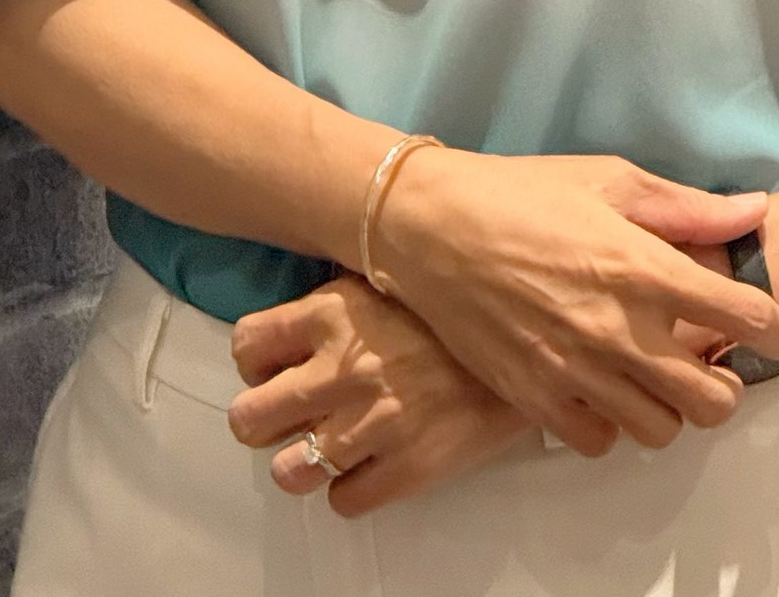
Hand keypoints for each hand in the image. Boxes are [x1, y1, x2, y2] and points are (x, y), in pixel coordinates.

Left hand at [228, 269, 535, 516]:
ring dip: (302, 462)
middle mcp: (343, 370)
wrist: (531, 338)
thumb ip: (335, 300)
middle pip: (250, 419)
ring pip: (289, 471)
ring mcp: (373, 423)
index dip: (256, 363)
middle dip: (262, 419)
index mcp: (334, 313)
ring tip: (326, 444)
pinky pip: (343, 500)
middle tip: (286, 415)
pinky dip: (350, 487)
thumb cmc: (457, 309)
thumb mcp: (389, 277)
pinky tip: (369, 462)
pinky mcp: (407, 467)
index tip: (273, 368)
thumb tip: (294, 319)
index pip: (247, 346)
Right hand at [368, 150, 778, 453]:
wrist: (430, 225)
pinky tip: (606, 389)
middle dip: (728, 385)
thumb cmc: (523, 193)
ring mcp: (576, 369)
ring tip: (659, 376)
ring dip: (672, 408)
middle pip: (711, 399)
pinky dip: (613, 424)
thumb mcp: (610, 179)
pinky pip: (599, 441)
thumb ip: (688, 208)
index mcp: (641, 265)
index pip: (741, 314)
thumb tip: (753, 212)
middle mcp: (617, 327)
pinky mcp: (535, 396)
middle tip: (716, 362)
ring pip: (661, 429)